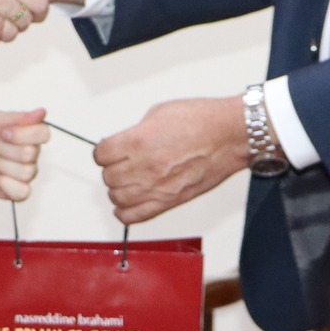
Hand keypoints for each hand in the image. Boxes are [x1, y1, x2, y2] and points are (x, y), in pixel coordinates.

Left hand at [0, 108, 50, 200]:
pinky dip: (7, 185)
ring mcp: (21, 172)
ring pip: (28, 173)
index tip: (3, 133)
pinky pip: (23, 192)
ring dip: (4, 166)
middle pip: (32, 154)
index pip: (43, 134)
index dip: (22, 135)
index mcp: (25, 132)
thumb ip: (17, 117)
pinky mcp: (13, 190)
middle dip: (6, 150)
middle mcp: (28, 152)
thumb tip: (43, 111)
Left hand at [92, 96, 244, 224]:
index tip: (109, 150)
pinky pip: (134, 216)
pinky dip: (125, 212)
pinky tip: (128, 204)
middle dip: (113, 168)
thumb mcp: (157, 113)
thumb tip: (124, 144)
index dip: (104, 151)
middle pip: (108, 177)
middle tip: (123, 163)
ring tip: (128, 181)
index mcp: (137, 142)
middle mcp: (143, 167)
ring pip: (117, 198)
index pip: (101, 154)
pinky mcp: (169, 201)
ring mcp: (156, 188)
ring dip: (119, 189)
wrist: (229, 136)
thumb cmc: (201, 121)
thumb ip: (136, 132)